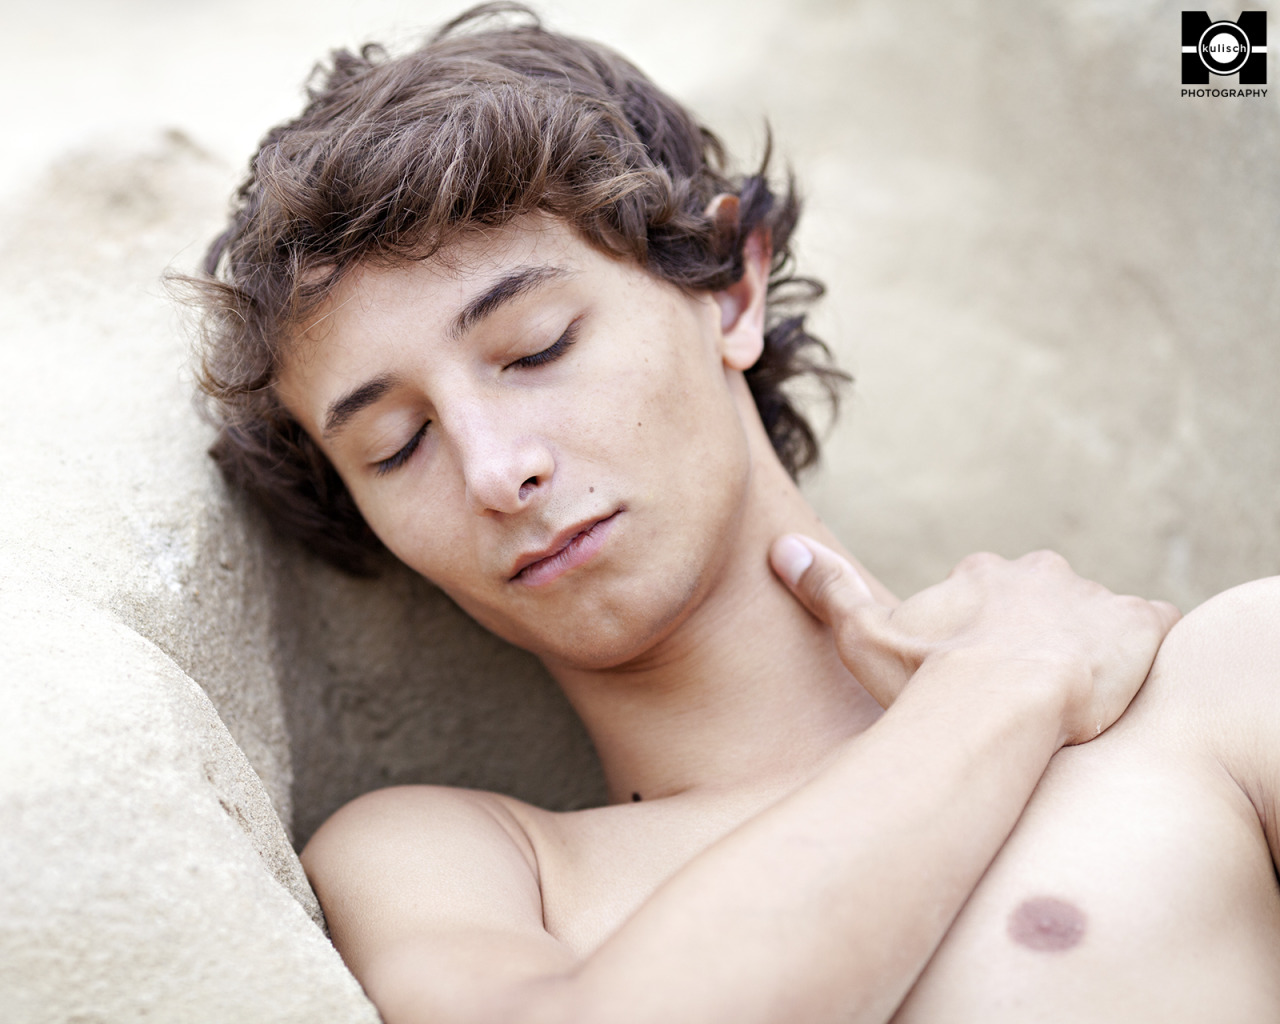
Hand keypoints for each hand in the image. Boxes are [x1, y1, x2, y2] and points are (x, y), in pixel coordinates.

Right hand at [770, 536, 1181, 745]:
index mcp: (982, 574)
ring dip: (1089, 647)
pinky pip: (1153, 626)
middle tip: (1028, 684)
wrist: (1003, 709)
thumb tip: (780, 546)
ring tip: (1074, 698)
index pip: (989, 591)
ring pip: (1096, 616)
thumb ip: (827, 589)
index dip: (984, 632)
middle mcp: (1040, 573)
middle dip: (1041, 632)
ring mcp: (1093, 597)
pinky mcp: (1140, 624)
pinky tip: (1122, 685)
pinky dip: (1142, 650)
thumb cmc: (930, 682)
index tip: (979, 668)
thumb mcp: (864, 638)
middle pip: (1046, 599)